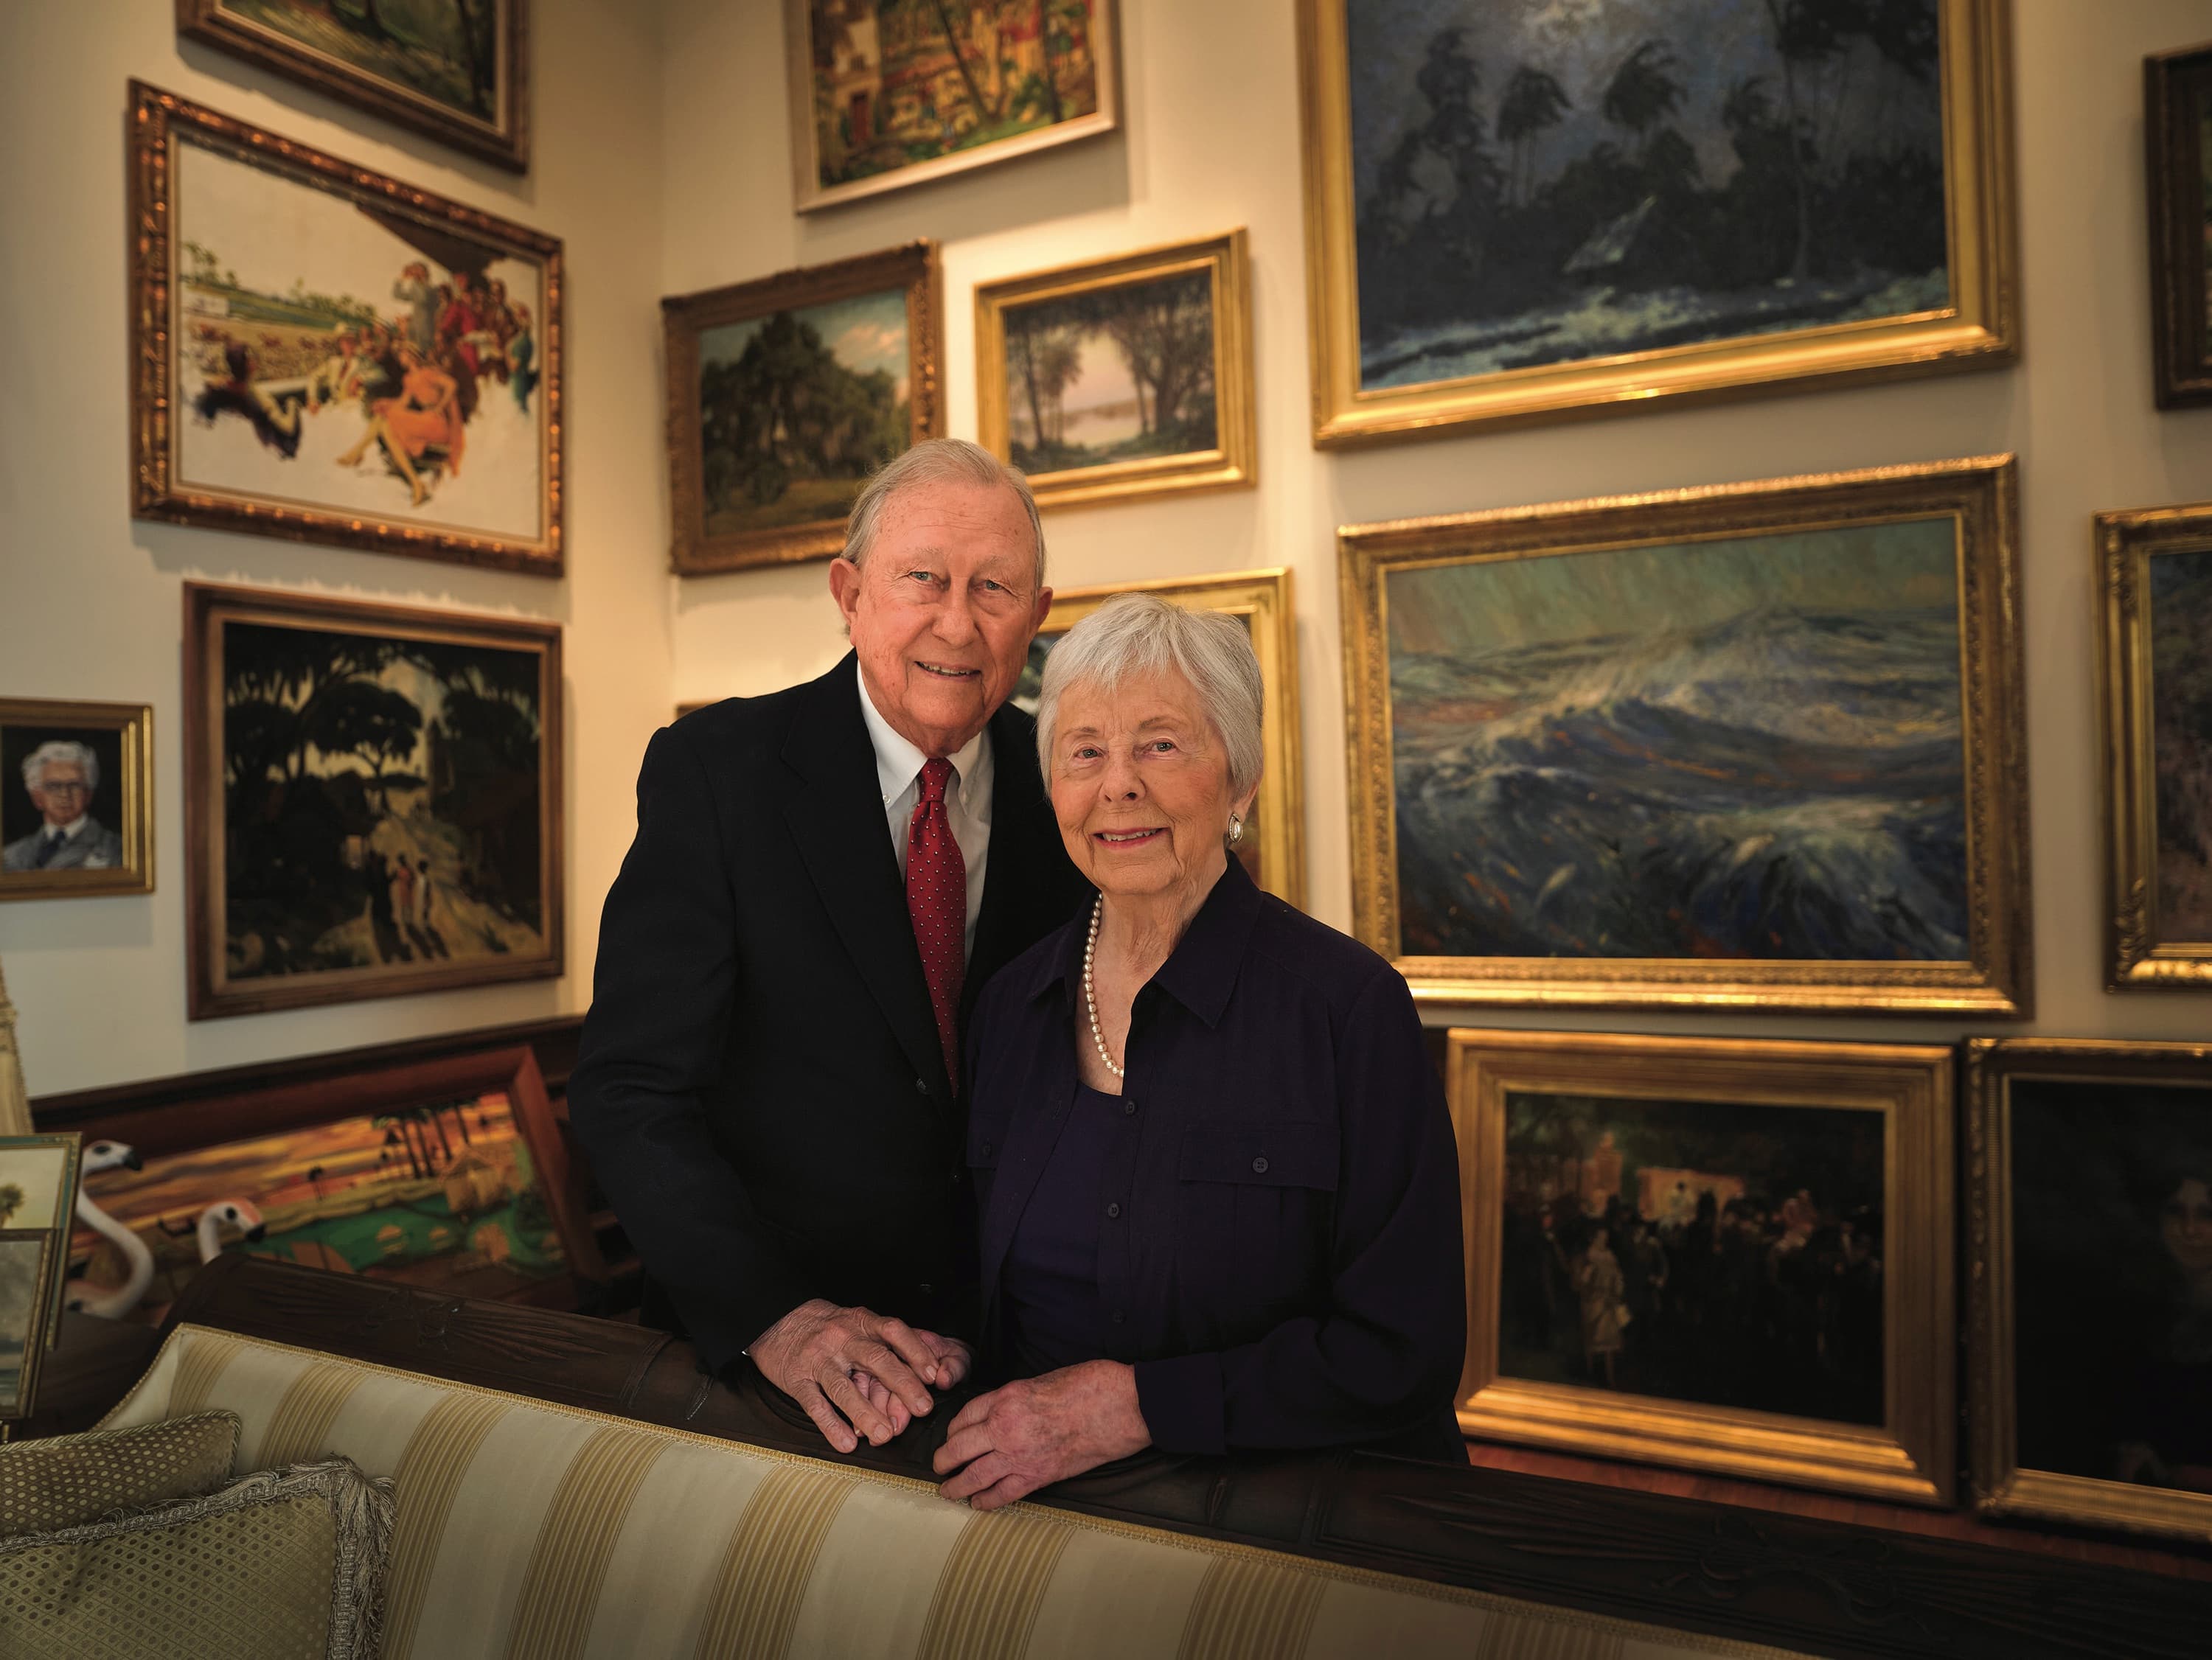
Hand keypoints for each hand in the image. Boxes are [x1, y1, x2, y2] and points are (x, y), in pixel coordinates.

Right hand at [748, 1299, 966, 1452]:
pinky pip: (815, 1404)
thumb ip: (887, 1344)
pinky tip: (846, 1444)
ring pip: (844, 1387)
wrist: (777, 1319)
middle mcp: (842, 1338)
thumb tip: (924, 1369)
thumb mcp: (858, 1323)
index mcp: (862, 1322)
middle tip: (923, 1408)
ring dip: (866, 1413)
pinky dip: (831, 1425)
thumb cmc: (829, 1327)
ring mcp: (818, 1359)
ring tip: (886, 1436)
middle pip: (876, 1360)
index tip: (935, 1374)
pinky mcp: (796, 1379)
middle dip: (903, 1385)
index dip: (916, 1351)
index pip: (894, 1331)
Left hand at [931, 1359, 1149, 1509]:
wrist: (1115, 1406)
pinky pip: (1001, 1494)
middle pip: (958, 1448)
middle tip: (938, 1466)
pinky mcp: (1037, 1476)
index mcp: (1005, 1398)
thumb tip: (997, 1413)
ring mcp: (1018, 1455)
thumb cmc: (1083, 1386)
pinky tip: (976, 1503)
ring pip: (973, 1476)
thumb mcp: (1038, 1381)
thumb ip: (1013, 1399)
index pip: (963, 1417)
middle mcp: (1004, 1427)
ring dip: (955, 1486)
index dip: (953, 1430)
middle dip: (943, 1460)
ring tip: (947, 1491)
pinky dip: (984, 1501)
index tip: (951, 1437)